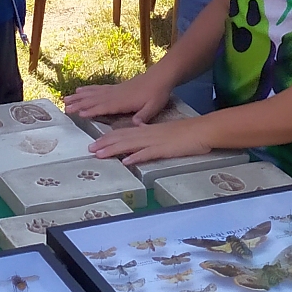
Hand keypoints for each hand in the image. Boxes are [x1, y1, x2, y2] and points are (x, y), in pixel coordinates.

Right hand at [65, 74, 170, 122]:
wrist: (160, 77)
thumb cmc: (157, 93)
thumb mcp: (153, 107)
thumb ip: (143, 116)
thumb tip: (135, 125)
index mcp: (123, 102)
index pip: (104, 107)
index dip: (91, 110)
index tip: (78, 114)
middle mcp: (115, 94)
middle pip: (93, 100)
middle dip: (78, 104)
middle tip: (65, 108)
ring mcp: (114, 90)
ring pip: (93, 93)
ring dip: (79, 97)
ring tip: (66, 99)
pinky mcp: (115, 87)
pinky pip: (98, 88)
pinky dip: (87, 89)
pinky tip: (80, 90)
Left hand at [88, 121, 209, 165]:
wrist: (202, 131)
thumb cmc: (185, 133)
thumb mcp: (164, 133)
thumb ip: (150, 134)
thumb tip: (138, 133)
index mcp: (147, 130)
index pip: (123, 133)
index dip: (107, 138)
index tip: (94, 143)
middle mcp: (147, 134)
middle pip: (122, 138)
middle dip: (104, 144)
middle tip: (89, 150)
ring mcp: (155, 141)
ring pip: (130, 145)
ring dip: (113, 150)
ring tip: (99, 155)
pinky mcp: (164, 149)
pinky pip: (148, 154)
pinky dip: (136, 157)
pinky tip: (126, 162)